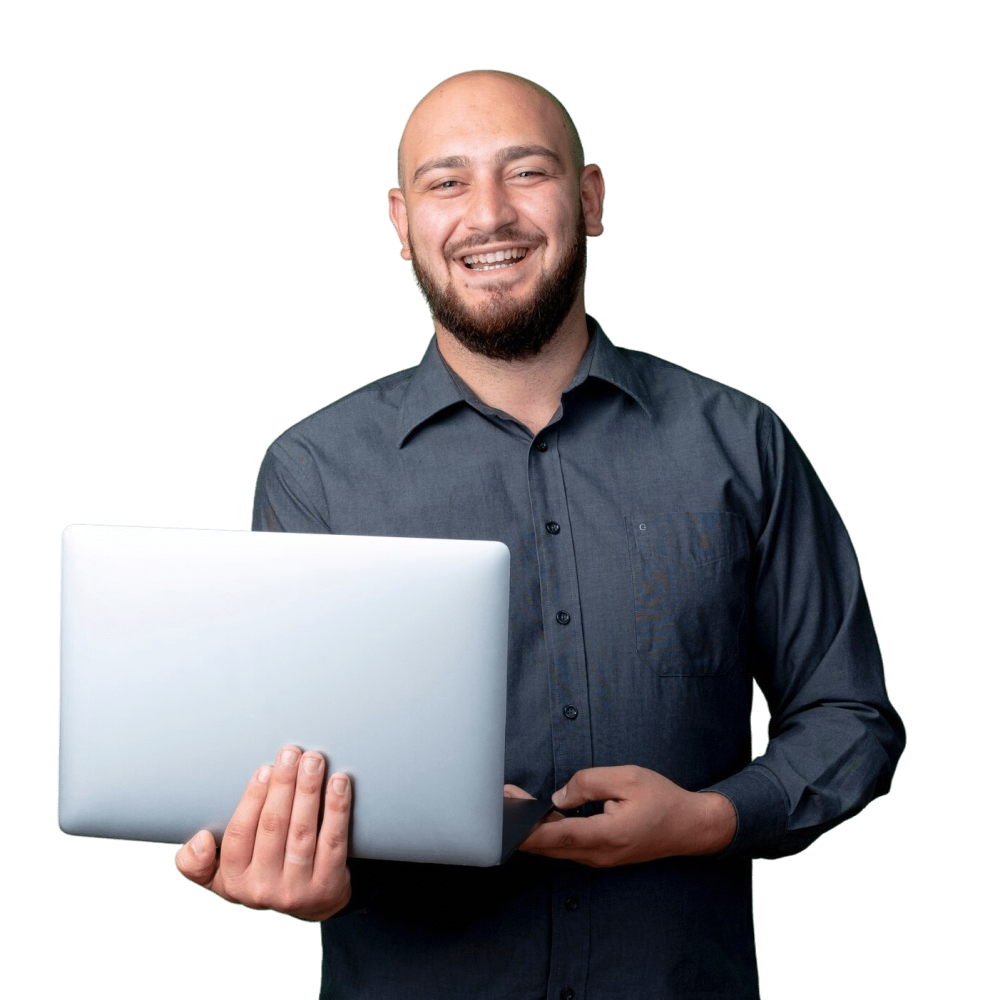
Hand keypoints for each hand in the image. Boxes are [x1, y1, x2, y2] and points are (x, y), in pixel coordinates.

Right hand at [174, 745, 351, 920]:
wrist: (311, 904)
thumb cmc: (262, 874)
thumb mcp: (222, 876)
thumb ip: (197, 862)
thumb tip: (201, 840)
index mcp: (234, 880)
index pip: (239, 834)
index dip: (252, 799)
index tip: (264, 769)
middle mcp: (263, 888)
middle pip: (273, 826)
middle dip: (283, 784)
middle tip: (291, 753)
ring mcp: (298, 889)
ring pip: (302, 831)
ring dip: (308, 790)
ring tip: (313, 760)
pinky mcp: (329, 885)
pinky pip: (334, 841)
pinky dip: (336, 809)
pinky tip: (339, 783)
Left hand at [511, 766, 735, 866]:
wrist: (690, 827)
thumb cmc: (662, 799)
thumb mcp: (628, 778)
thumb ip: (590, 783)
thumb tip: (559, 796)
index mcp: (607, 835)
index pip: (556, 836)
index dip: (527, 828)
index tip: (505, 817)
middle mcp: (599, 854)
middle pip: (550, 845)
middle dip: (522, 824)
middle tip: (501, 800)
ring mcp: (600, 859)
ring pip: (557, 848)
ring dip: (533, 829)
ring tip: (513, 803)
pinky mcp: (601, 856)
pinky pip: (568, 847)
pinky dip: (549, 833)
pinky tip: (537, 816)